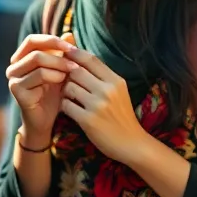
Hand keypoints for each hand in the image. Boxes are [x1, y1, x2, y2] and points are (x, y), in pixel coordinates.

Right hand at [6, 33, 77, 136]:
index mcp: (20, 59)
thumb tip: (69, 33)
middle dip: (58, 53)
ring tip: (73, 71)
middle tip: (75, 61)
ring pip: (37, 61)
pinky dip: (54, 76)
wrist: (46, 121)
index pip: (32, 40)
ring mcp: (13, 79)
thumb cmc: (53, 95)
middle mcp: (13, 67)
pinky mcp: (17, 90)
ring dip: (58, 64)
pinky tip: (64, 82)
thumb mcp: (60, 71)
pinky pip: (38, 76)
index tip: (71, 46)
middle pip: (35, 49)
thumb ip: (63, 53)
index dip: (51, 40)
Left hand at [59, 45, 154, 165]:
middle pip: (76, 71)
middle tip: (65, 82)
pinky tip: (70, 109)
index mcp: (116, 81)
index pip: (91, 59)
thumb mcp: (119, 91)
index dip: (75, 53)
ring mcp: (98, 105)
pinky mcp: (88, 120)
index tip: (66, 53)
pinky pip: (66, 105)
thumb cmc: (122, 115)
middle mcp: (107, 90)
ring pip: (69, 87)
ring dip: (65, 91)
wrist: (132, 143)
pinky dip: (65, 106)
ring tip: (69, 97)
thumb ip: (103, 76)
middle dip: (67, 75)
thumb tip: (80, 59)